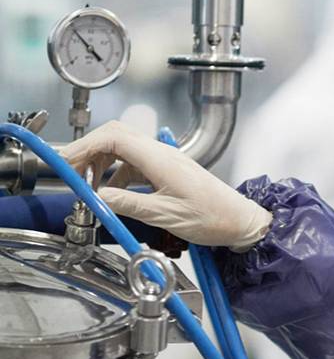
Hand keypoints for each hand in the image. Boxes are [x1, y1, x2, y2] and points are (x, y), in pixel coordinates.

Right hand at [61, 121, 271, 249]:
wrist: (241, 221)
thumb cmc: (213, 218)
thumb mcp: (165, 216)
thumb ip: (129, 205)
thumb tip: (98, 198)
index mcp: (160, 160)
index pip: (113, 138)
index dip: (85, 147)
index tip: (66, 163)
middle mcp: (162, 154)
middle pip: (116, 137)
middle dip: (89, 152)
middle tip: (74, 175)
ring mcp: (166, 160)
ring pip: (124, 150)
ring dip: (103, 165)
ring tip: (92, 188)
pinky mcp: (169, 170)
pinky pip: (136, 163)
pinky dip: (119, 175)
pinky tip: (116, 194)